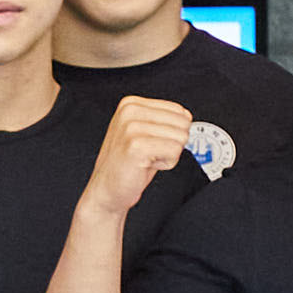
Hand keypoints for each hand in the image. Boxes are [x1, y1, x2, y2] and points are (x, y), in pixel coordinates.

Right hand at [80, 95, 192, 212]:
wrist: (107, 189)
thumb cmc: (126, 164)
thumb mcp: (143, 132)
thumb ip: (163, 120)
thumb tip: (186, 116)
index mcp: (131, 104)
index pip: (179, 110)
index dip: (172, 132)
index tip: (152, 141)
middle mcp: (130, 112)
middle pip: (183, 123)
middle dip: (172, 142)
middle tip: (150, 152)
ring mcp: (131, 128)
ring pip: (181, 137)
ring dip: (168, 154)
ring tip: (147, 158)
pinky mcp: (136, 146)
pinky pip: (174, 151)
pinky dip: (166, 163)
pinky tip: (146, 165)